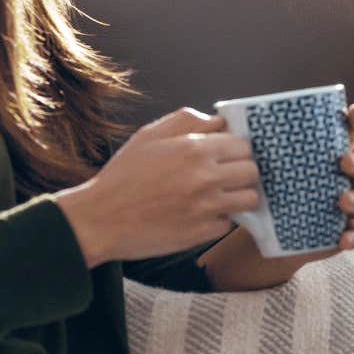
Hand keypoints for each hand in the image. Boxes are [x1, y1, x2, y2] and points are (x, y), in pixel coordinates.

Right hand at [55, 108, 259, 265]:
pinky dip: (218, 219)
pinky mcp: (202, 233)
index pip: (243, 145)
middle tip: (223, 177)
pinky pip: (228, 223)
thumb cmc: (123, 176)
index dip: (235, 150)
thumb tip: (219, 121)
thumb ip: (188, 120)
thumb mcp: (149, 136)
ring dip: (238, 197)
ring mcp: (207, 207)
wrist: (101, 219)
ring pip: (250, 199)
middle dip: (241, 172)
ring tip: (218, 196)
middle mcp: (206, 177)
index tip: (225, 157)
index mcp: (195, 148)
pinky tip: (199, 215)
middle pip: (252, 171)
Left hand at [203, 103, 353, 290]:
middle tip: (342, 161)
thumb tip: (223, 120)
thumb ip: (252, 145)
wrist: (266, 233)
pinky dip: (353, 235)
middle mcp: (341, 179)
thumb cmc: (268, 191)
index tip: (350, 111)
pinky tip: (341, 237)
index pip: (348, 133)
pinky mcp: (341, 231)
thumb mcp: (261, 167)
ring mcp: (345, 206)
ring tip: (340, 200)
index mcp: (325, 156)